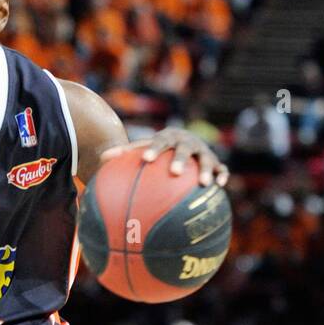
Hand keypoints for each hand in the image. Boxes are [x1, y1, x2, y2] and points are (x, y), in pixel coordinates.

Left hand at [102, 128, 228, 186]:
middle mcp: (186, 142)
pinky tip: (220, 186)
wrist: (183, 140)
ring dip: (205, 169)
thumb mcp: (144, 148)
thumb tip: (101, 159)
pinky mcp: (214, 162)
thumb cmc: (158, 150)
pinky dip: (221, 175)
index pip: (159, 142)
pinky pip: (220, 168)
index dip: (153, 150)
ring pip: (205, 159)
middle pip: (183, 149)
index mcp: (168, 138)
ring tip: (203, 183)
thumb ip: (125, 153)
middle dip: (179, 160)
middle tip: (174, 173)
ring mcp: (201, 152)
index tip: (146, 160)